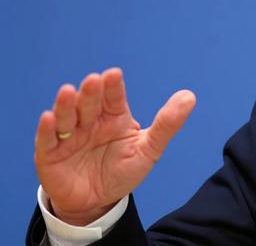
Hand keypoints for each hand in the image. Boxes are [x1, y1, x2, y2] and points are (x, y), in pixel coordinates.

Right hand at [34, 68, 195, 225]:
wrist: (98, 202)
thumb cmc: (123, 171)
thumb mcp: (149, 149)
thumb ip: (167, 124)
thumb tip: (190, 96)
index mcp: (114, 117)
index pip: (113, 98)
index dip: (113, 86)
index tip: (114, 74)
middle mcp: (90, 122)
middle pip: (89, 104)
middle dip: (90, 92)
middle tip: (93, 80)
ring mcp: (69, 137)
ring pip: (66, 117)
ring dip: (65, 105)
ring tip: (68, 92)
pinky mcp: (50, 155)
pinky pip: (46, 140)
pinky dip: (46, 130)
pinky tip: (48, 118)